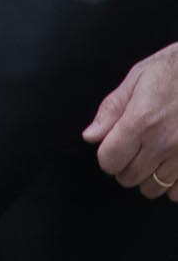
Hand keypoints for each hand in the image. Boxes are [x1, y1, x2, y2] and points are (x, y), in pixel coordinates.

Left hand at [85, 41, 177, 199]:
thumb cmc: (171, 72)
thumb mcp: (135, 81)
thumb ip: (111, 110)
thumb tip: (91, 136)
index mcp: (140, 121)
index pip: (109, 160)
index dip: (106, 155)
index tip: (112, 146)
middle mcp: (163, 143)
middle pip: (129, 178)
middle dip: (124, 167)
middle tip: (131, 150)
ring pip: (154, 188)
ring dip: (147, 177)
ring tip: (151, 158)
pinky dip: (172, 185)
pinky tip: (169, 167)